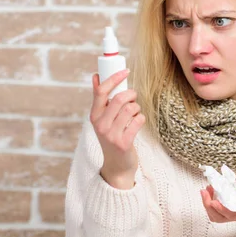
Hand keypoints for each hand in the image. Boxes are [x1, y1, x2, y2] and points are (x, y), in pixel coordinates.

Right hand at [90, 69, 144, 188]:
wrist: (117, 166)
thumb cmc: (112, 136)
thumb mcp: (102, 119)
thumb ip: (101, 100)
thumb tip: (96, 76)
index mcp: (94, 115)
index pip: (101, 91)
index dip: (114, 78)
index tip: (126, 70)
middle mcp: (100, 124)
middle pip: (119, 98)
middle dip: (131, 94)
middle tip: (134, 97)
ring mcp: (111, 134)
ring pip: (131, 108)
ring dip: (137, 107)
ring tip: (135, 113)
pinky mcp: (124, 142)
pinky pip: (138, 120)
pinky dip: (141, 118)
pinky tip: (137, 123)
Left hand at [200, 183, 235, 236]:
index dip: (223, 207)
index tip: (214, 199)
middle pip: (222, 217)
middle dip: (210, 204)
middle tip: (206, 188)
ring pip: (219, 218)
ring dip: (209, 205)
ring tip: (207, 189)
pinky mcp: (235, 216)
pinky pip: (220, 216)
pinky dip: (212, 206)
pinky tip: (212, 194)